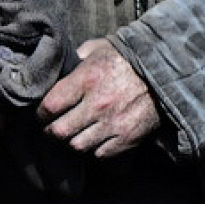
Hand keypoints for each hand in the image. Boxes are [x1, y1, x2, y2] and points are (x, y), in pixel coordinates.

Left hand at [38, 38, 158, 156]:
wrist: (164, 72)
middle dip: (51, 131)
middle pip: (60, 131)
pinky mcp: (129, 137)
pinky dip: (94, 150)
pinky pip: (101, 154)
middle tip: (51, 128)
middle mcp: (98, 104)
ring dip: (71, 142)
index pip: (50, 106)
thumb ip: (72, 60)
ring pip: (78, 146)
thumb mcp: (95, 49)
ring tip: (71, 136)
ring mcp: (114, 123)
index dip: (40, 113)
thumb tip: (53, 70)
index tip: (41, 113)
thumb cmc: (125, 59)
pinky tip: (92, 140)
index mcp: (86, 80)